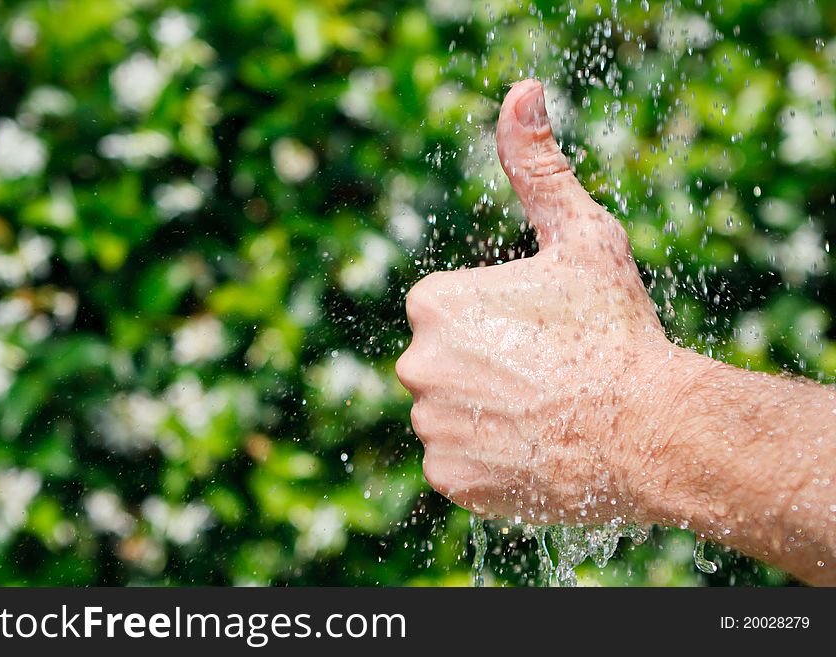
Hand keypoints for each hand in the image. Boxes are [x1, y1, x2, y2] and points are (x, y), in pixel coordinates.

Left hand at [396, 79, 682, 524]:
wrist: (651, 429)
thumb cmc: (616, 329)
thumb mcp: (581, 236)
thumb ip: (537, 167)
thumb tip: (522, 92)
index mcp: (434, 302)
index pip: (449, 315)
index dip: (500, 326)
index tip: (541, 336)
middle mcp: (417, 363)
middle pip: (447, 366)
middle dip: (488, 370)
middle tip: (546, 379)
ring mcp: (430, 425)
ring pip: (452, 415)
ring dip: (487, 417)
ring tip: (544, 417)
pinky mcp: (448, 478)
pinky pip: (459, 464)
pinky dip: (489, 462)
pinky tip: (533, 452)